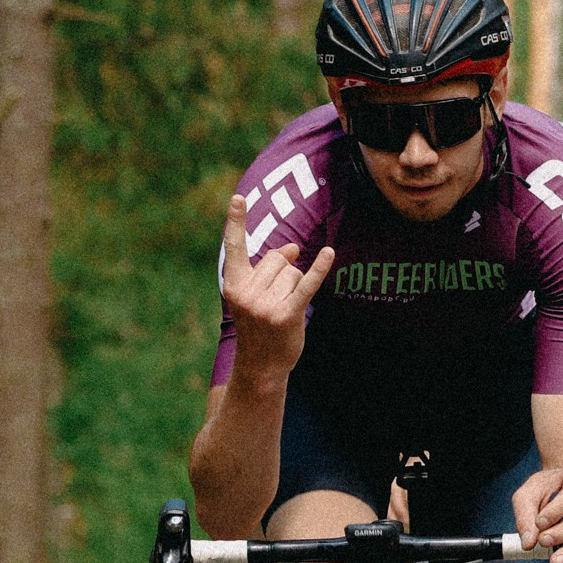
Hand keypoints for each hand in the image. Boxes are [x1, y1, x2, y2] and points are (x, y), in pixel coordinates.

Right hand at [220, 195, 333, 390]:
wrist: (260, 365)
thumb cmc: (258, 324)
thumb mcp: (255, 294)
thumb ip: (269, 267)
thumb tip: (292, 247)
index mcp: (233, 284)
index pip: (234, 247)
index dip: (236, 221)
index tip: (239, 197)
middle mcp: (246, 292)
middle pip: (277, 259)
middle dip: (283, 272)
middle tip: (274, 300)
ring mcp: (265, 305)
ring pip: (293, 272)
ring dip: (294, 287)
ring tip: (282, 309)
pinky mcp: (287, 315)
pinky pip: (307, 285)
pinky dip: (320, 269)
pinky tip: (329, 253)